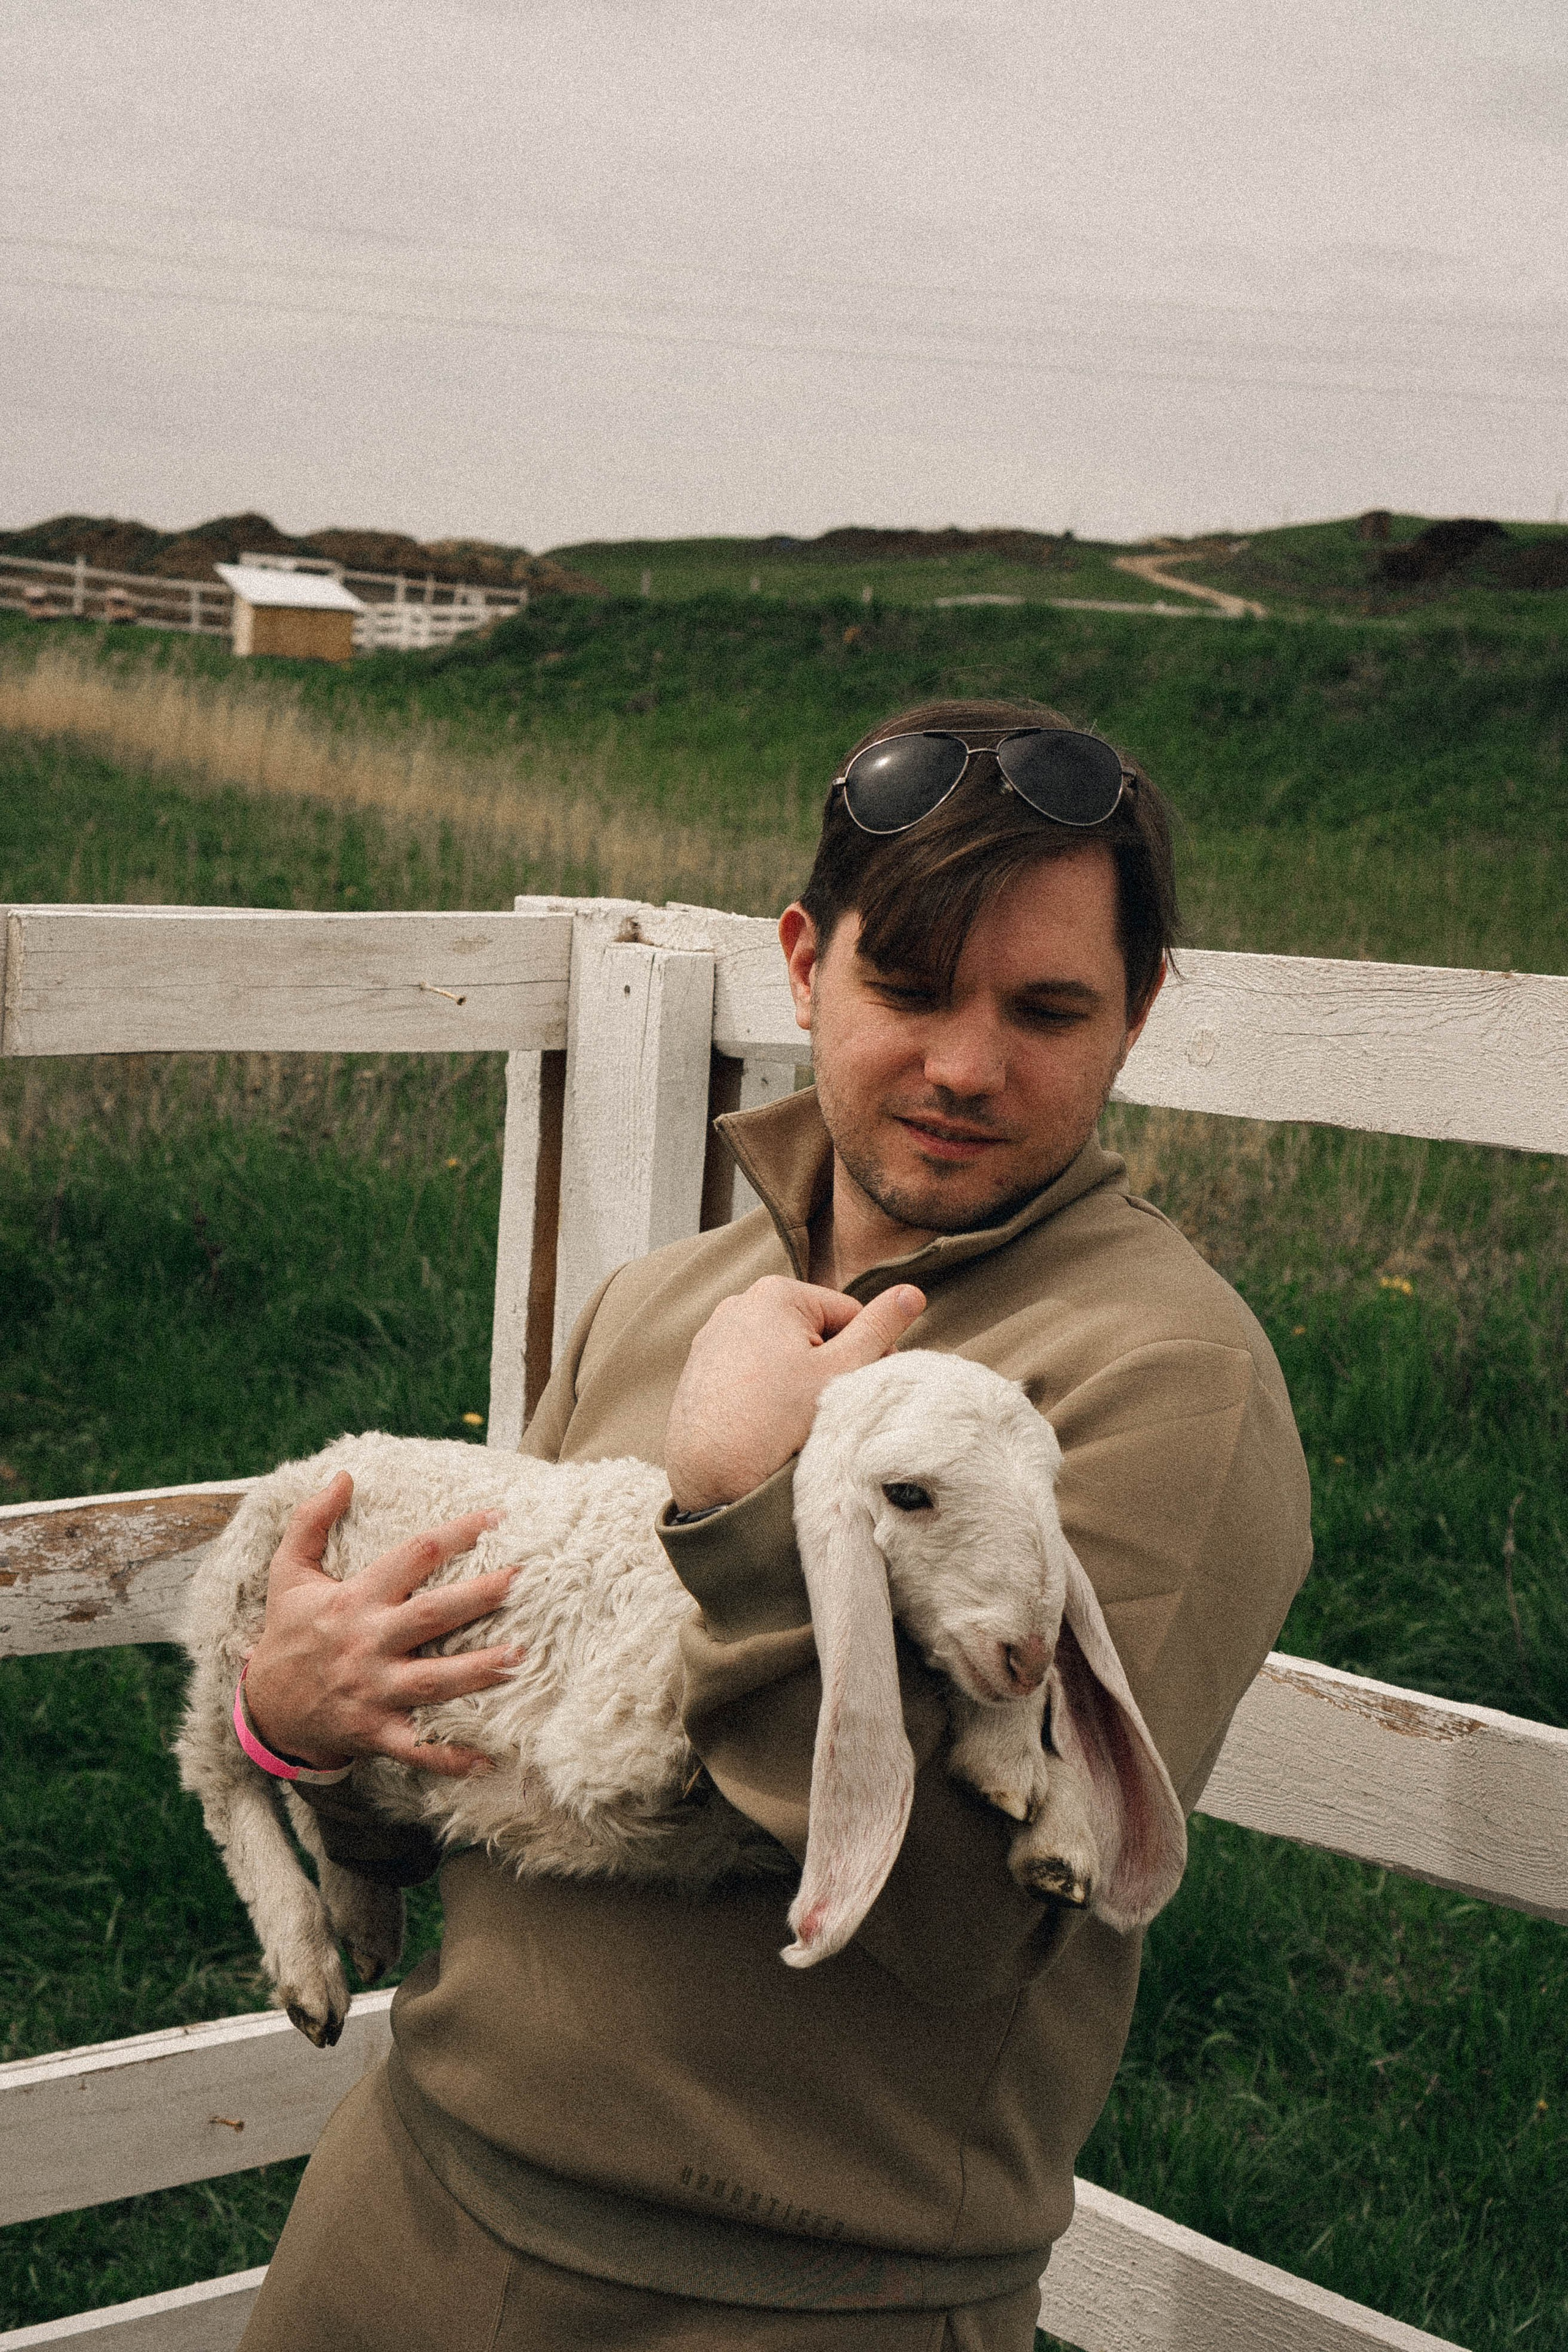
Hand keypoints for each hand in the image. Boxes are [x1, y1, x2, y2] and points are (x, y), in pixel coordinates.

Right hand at [241, 1472, 522, 1778]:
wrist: (263, 1708)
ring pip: (434, 1681)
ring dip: (478, 1671)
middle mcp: (368, 1644)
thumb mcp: (289, 1572)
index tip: (498, 1517)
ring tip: (522, 1657)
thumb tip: (343, 1475)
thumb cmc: (288, 1633)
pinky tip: (489, 1758)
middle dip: (478, 1597)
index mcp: (354, 1600)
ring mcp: (373, 1691)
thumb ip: (311, 1520)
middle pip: (430, 1616)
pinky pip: (417, 1747)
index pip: (412, 1557)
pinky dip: (450, 1757)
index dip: (454, 1534)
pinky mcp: (374, 1732)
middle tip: (522, 1581)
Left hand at [664, 1277, 925, 1511]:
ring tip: (798, 1418)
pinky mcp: (700, 1367)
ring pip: (782, 1352)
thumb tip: (912, 1292)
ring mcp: (714, 1336)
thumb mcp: (841, 1370)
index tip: (870, 1386)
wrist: (709, 1473)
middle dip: (829, 1364)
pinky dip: (767, 1390)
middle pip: (812, 1331)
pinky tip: (770, 1422)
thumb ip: (879, 1327)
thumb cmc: (776, 1420)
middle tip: (832, 1405)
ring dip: (800, 1378)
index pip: (848, 1314)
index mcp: (775, 1293)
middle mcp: (738, 1304)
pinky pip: (751, 1370)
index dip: (869, 1350)